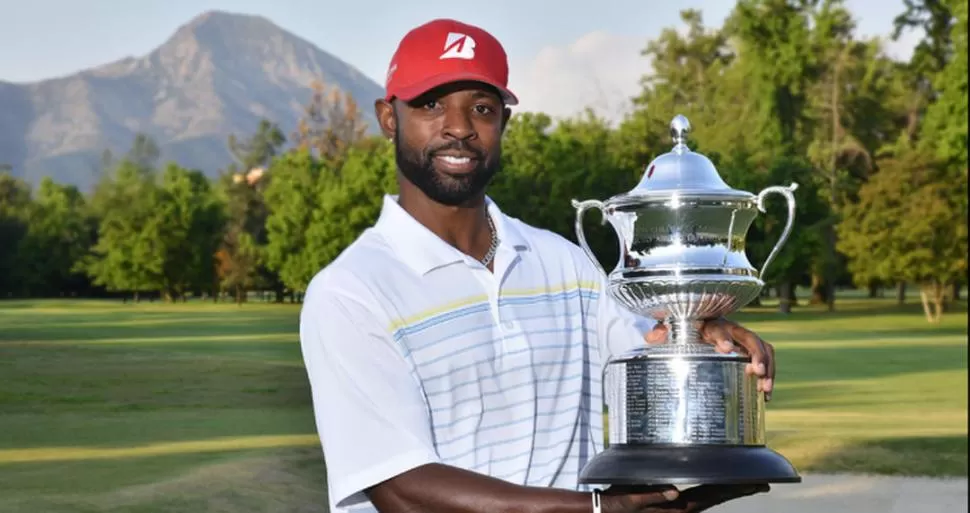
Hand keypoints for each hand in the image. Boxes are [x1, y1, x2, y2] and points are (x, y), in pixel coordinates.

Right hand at [601, 484, 768, 511]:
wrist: (605, 511)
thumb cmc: (617, 504)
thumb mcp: (631, 499)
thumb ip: (651, 496)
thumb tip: (674, 492)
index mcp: (677, 506)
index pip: (713, 494)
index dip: (736, 488)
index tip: (758, 483)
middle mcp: (682, 507)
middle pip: (717, 497)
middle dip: (739, 489)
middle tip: (762, 483)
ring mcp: (677, 508)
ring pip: (709, 498)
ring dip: (728, 491)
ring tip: (746, 484)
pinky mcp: (672, 506)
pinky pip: (697, 499)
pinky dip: (710, 492)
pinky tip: (715, 488)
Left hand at [644, 318, 775, 400]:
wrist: (694, 327)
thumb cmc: (682, 331)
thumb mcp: (669, 331)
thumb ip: (661, 332)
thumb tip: (652, 336)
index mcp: (710, 325)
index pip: (719, 329)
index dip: (723, 338)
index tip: (726, 349)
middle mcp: (731, 329)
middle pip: (749, 338)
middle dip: (756, 354)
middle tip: (757, 372)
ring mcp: (742, 340)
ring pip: (763, 347)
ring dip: (768, 367)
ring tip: (765, 389)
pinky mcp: (750, 352)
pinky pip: (766, 359)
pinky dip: (769, 376)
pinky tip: (765, 396)